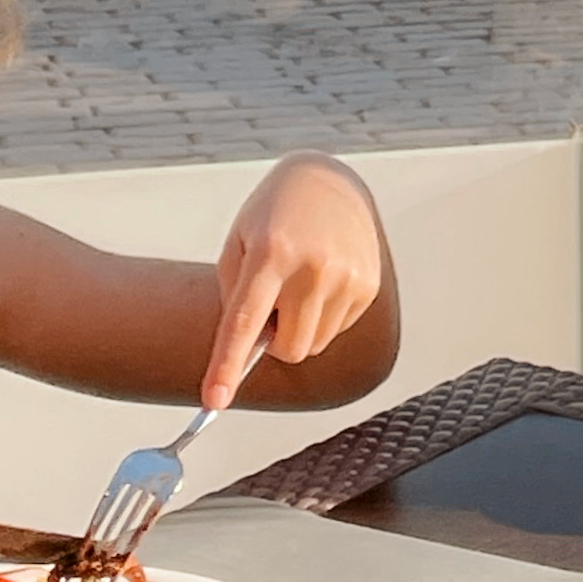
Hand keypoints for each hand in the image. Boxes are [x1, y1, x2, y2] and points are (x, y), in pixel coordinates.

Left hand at [204, 157, 388, 409]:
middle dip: (274, 341)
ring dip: (299, 328)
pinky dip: (323, 316)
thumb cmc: (275, 212)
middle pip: (288, 348)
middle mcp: (312, 266)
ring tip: (298, 284)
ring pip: (314, 344)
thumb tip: (249, 350)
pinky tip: (322, 280)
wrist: (328, 181)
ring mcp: (346, 277)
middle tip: (271, 306)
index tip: (214, 400)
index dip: (228, 365)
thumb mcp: (239, 240)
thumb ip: (235, 295)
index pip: (245, 321)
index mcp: (270, 252)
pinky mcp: (368, 286)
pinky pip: (337, 329)